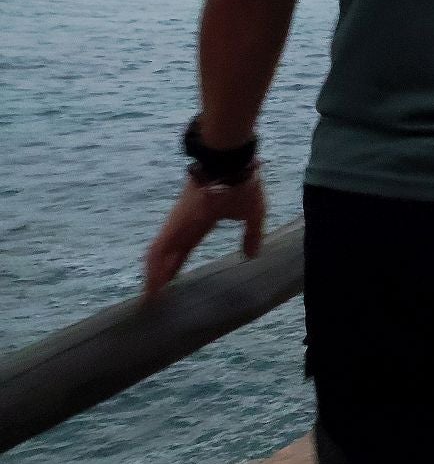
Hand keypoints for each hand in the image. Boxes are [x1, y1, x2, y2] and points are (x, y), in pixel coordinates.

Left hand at [143, 174, 266, 299]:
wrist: (232, 163)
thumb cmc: (243, 185)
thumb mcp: (253, 214)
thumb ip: (251, 235)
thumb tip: (251, 256)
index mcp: (201, 223)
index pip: (185, 249)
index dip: (177, 265)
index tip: (172, 282)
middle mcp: (185, 226)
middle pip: (168, 255)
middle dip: (161, 275)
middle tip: (155, 298)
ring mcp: (178, 225)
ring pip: (158, 255)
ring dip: (153, 277)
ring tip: (151, 299)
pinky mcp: (174, 225)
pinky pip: (158, 251)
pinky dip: (153, 270)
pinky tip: (152, 287)